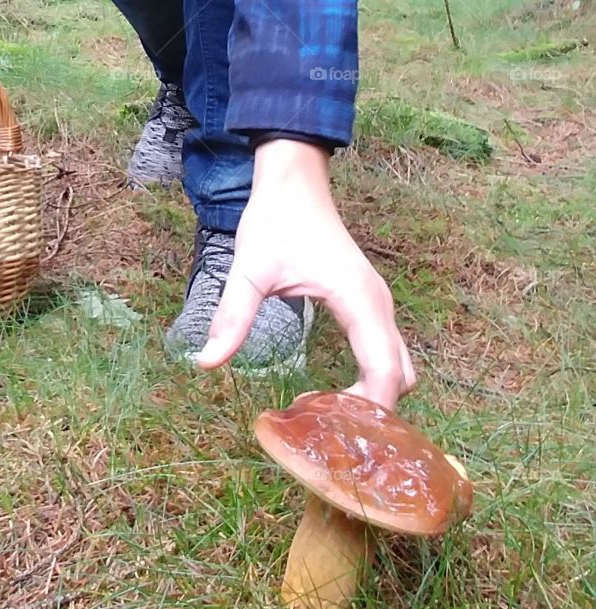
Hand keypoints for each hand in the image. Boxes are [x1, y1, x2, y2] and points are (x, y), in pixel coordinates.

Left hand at [194, 140, 415, 410]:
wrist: (294, 180)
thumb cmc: (277, 219)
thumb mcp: (250, 269)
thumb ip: (233, 316)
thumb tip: (206, 363)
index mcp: (360, 300)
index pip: (385, 372)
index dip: (365, 409)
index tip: (326, 427)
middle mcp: (379, 305)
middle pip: (401, 377)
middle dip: (372, 410)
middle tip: (323, 428)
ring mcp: (377, 304)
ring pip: (398, 366)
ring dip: (372, 395)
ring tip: (323, 413)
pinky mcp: (368, 303)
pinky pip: (385, 352)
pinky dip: (370, 378)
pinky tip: (331, 391)